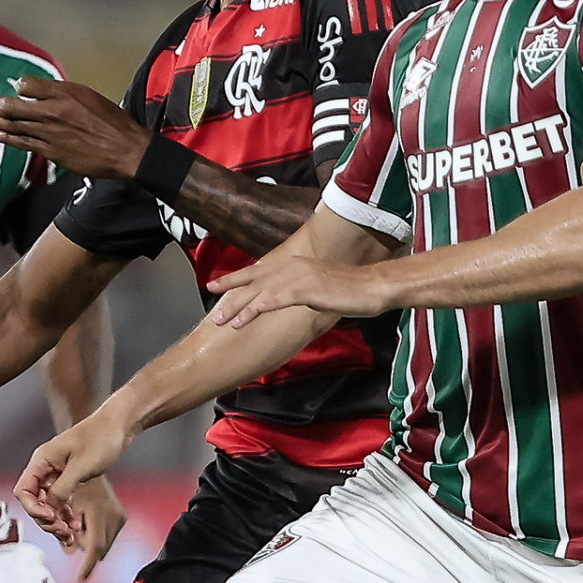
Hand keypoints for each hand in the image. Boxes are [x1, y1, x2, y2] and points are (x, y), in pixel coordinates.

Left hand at [0, 77, 148, 180]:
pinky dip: (8, 140)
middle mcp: (52, 115)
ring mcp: (50, 136)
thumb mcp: (86, 95)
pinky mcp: (53, 153)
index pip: (28, 89)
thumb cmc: (110, 121)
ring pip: (16, 129)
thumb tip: (25, 86)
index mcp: (62, 97)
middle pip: (16, 111)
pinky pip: (25, 144)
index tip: (2, 92)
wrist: (125, 149)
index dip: (14, 90)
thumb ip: (55, 90)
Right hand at [13, 409, 135, 544]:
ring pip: (46, 504)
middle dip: (46, 518)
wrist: (118, 426)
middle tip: (63, 530)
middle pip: (34, 501)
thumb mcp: (81, 466)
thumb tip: (50, 508)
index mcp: (42, 460)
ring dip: (55, 521)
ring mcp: (56, 473)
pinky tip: (75, 525)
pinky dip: (64, 515)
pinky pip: (59, 502)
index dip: (33, 508)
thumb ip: (62, 488)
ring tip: (71, 533)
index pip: (24, 490)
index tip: (51, 517)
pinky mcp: (68, 478)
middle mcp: (45, 467)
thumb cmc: (100, 437)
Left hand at [58, 473, 126, 582]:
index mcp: (99, 512)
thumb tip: (67, 549)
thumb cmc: (75, 478)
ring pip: (104, 545)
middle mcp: (114, 516)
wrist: (91, 459)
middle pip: (99, 549)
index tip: (80, 580)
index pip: (95, 547)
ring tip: (80, 522)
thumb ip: (64, 529)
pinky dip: (97, 534)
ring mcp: (119, 516)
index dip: (87, 566)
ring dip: (90, 541)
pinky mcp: (121, 516)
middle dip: (84, 547)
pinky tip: (88, 520)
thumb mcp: (65, 504)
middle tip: (72, 532)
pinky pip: (108, 536)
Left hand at [206, 251, 396, 329]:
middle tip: (209, 300)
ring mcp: (298, 277)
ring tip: (222, 318)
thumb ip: (300, 289)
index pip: (258, 270)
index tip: (216, 285)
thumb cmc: (350, 290)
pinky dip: (258, 308)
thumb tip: (286, 297)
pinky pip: (276, 299)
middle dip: (229, 290)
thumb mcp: (318, 286)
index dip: (235, 278)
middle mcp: (292, 266)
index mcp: (294, 264)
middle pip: (253, 279)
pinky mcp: (306, 289)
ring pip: (259, 291)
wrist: (373, 287)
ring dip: (238, 305)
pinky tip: (244, 317)